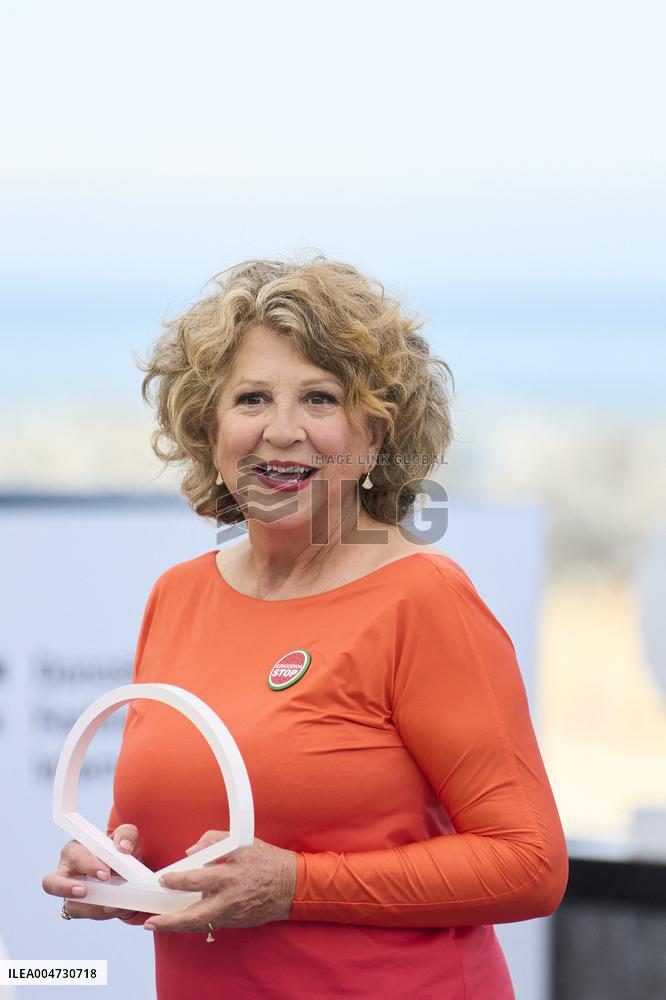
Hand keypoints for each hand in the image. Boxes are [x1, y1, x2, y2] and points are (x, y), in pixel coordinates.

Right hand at [41, 824, 143, 920]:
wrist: (131, 872)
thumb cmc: (121, 850)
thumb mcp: (127, 836)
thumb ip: (126, 835)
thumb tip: (123, 846)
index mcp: (75, 850)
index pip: (74, 855)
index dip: (87, 865)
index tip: (104, 874)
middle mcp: (67, 873)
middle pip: (50, 883)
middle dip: (65, 888)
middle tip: (84, 891)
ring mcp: (71, 894)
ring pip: (72, 906)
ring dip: (93, 907)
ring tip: (113, 905)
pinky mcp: (82, 909)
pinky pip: (88, 915)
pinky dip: (104, 913)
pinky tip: (118, 908)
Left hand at [143, 830, 297, 933]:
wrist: (291, 885)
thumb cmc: (266, 860)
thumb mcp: (242, 842)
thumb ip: (213, 841)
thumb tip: (190, 852)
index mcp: (230, 875)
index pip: (196, 879)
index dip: (177, 880)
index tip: (165, 879)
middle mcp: (229, 898)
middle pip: (194, 916)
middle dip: (170, 922)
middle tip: (152, 923)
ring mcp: (233, 914)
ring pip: (200, 926)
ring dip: (178, 927)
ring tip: (159, 926)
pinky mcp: (236, 923)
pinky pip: (212, 925)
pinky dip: (196, 924)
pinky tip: (183, 922)